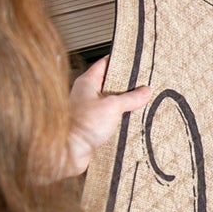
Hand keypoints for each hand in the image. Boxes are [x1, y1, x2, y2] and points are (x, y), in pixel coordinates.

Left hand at [61, 56, 150, 177]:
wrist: (68, 152)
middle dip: (127, 85)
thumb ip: (131, 98)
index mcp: (87, 83)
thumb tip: (144, 91)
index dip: (120, 60)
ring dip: (124, 104)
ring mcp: (89, 110)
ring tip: (141, 103)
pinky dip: (120, 118)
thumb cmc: (81, 126)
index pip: (105, 64)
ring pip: (111, 102)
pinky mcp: (92, 126)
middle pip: (110, 84)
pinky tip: (131, 121)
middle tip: (143, 84)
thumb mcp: (113, 106)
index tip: (134, 59)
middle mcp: (86, 95)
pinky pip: (110, 118)